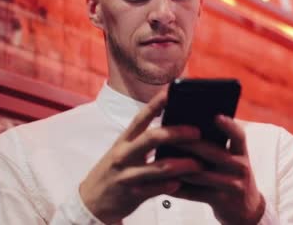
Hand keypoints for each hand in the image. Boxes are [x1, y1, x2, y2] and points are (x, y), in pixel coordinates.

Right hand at [79, 91, 202, 223]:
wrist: (92, 201)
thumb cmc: (115, 171)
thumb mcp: (124, 151)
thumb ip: (144, 139)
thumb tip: (172, 125)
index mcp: (125, 140)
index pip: (142, 117)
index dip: (157, 103)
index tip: (172, 91)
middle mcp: (124, 154)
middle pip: (152, 138)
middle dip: (177, 133)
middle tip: (197, 132)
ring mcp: (127, 174)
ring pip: (158, 167)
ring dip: (182, 164)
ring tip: (200, 164)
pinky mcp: (132, 194)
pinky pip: (154, 190)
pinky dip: (169, 186)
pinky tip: (181, 183)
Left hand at [171, 115, 264, 224]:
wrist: (245, 209)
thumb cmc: (232, 177)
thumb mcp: (233, 160)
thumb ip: (218, 146)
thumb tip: (188, 127)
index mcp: (241, 153)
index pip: (239, 136)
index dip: (229, 126)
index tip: (216, 116)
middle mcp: (240, 167)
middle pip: (214, 153)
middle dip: (190, 145)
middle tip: (171, 137)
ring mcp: (233, 185)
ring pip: (202, 174)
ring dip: (181, 168)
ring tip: (163, 161)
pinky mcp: (222, 200)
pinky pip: (197, 194)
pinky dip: (181, 189)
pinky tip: (167, 184)